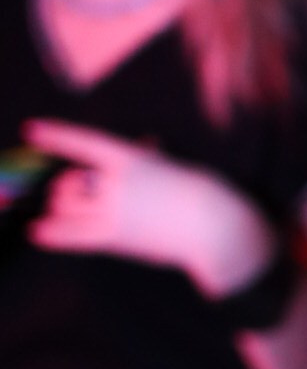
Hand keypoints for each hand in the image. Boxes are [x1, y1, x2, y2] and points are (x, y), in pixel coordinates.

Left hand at [26, 119, 278, 293]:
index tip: (30, 130)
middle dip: (65, 188)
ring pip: (66, 207)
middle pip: (69, 182)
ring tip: (65, 212)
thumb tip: (144, 143)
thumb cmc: (197, 192)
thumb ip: (149, 156)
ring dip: (63, 208)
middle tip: (69, 194)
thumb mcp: (170, 165)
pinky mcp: (116, 237)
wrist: (213, 224)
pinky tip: (37, 233)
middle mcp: (116, 182)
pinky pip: (73, 236)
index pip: (83, 142)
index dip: (55, 136)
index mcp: (129, 157)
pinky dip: (52, 234)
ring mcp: (114, 210)